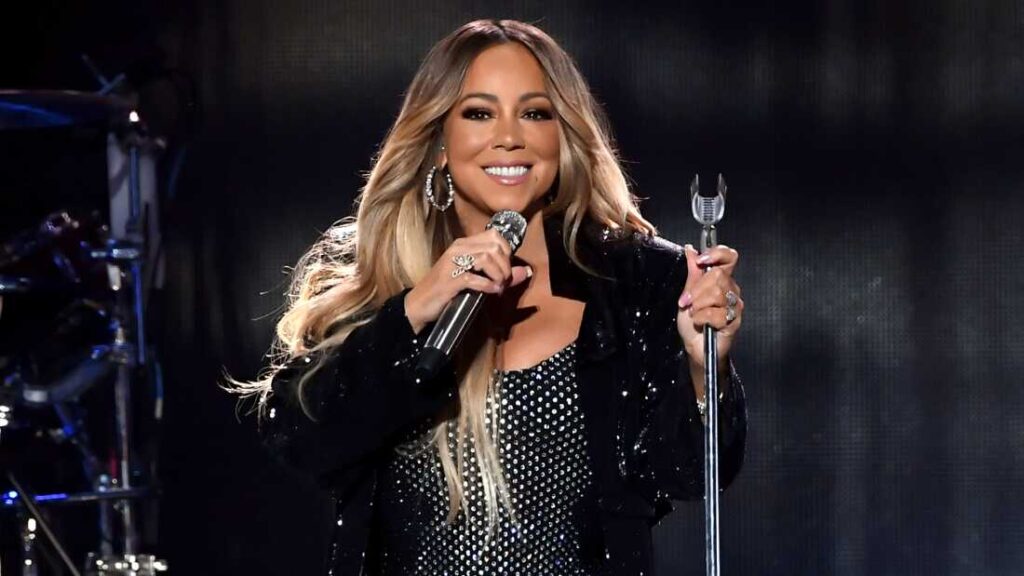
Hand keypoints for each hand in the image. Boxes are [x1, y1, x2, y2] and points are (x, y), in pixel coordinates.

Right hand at [404, 228, 532, 333]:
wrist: (419, 304)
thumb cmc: (447, 290)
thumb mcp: (474, 279)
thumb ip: (499, 274)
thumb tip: (526, 272)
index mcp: (463, 244)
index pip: (494, 235)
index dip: (507, 251)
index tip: (506, 268)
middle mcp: (457, 249)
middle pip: (494, 246)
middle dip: (506, 265)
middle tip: (504, 281)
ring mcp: (452, 264)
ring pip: (486, 258)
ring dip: (499, 275)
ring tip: (498, 287)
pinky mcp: (449, 280)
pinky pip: (474, 278)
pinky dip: (488, 286)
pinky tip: (491, 291)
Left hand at [677, 244, 743, 371]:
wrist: (694, 346)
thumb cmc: (692, 321)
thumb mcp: (688, 293)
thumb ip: (692, 272)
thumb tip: (691, 249)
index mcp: (721, 279)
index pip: (729, 257)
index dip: (717, 254)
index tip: (701, 260)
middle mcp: (731, 289)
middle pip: (717, 276)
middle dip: (697, 290)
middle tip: (687, 302)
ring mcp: (735, 305)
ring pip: (716, 293)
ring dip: (698, 305)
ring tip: (694, 314)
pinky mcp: (734, 321)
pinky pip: (716, 313)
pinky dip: (702, 318)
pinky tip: (701, 323)